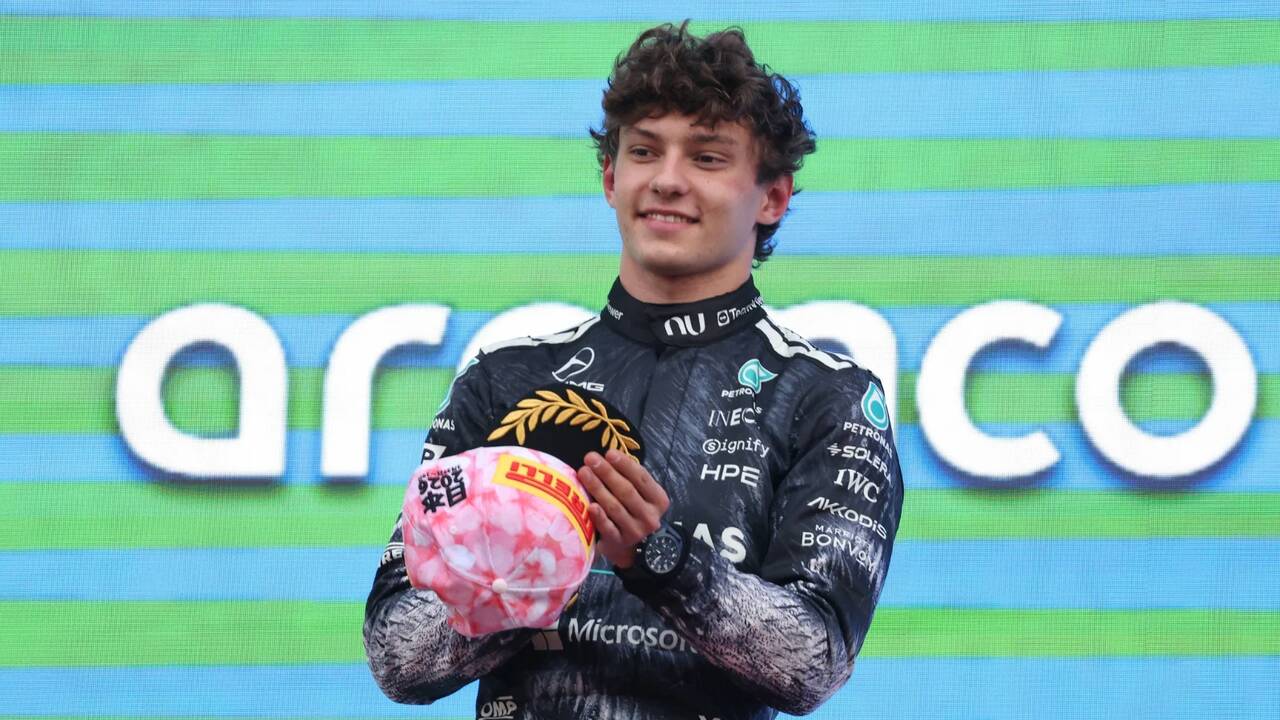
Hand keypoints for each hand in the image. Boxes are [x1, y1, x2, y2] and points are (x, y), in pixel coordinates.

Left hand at [576, 449, 669, 568]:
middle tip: (591, 458)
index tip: (609, 453)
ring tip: (584, 472)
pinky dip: (599, 516)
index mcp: (658, 500)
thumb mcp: (639, 495)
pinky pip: (608, 527)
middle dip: (607, 472)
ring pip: (615, 507)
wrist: (631, 547)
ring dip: (598, 488)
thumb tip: (606, 456)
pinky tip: (590, 505)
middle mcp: (650, 516)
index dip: (625, 464)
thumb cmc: (632, 511)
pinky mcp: (619, 542)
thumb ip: (628, 478)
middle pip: (627, 491)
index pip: (641, 478)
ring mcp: (635, 531)